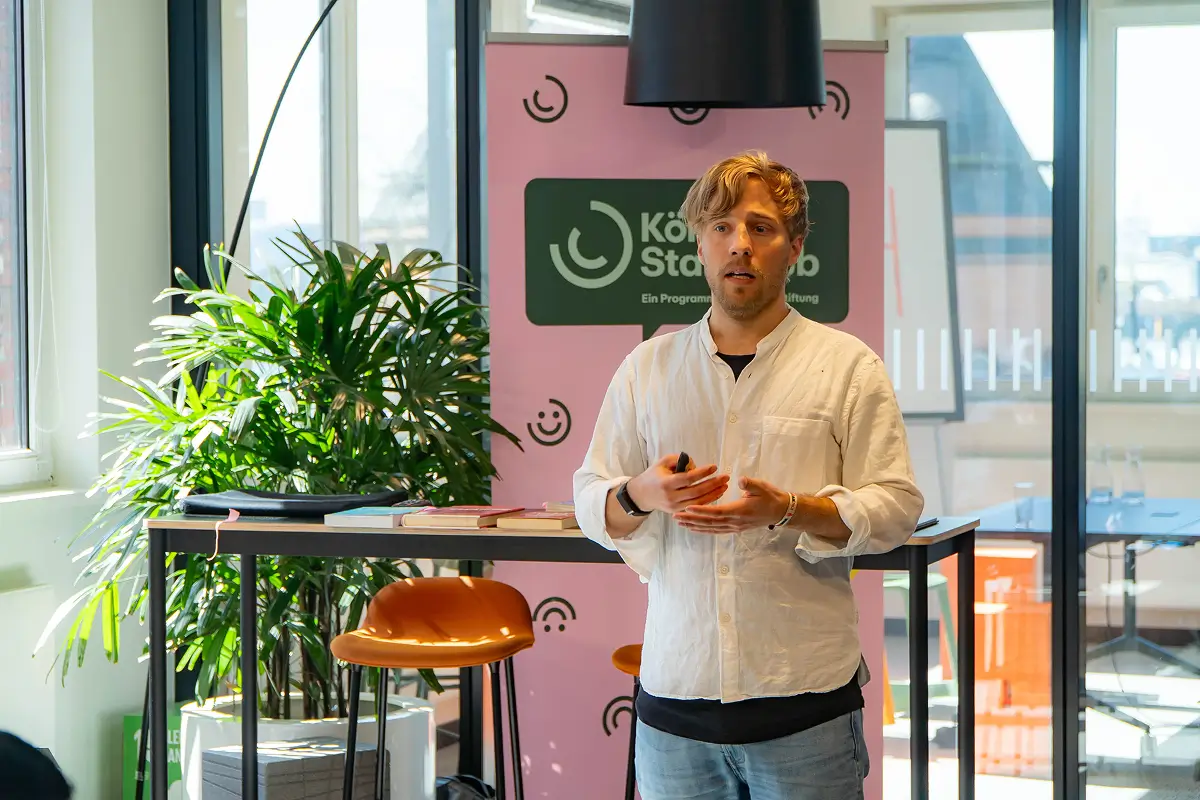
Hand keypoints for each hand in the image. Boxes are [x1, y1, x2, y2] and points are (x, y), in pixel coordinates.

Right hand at [626, 454, 729, 513]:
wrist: (642, 495)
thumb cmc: (654, 475)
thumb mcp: (663, 462)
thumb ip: (680, 460)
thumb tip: (696, 466)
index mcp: (666, 483)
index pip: (688, 478)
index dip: (703, 473)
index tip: (714, 466)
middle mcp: (671, 497)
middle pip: (697, 491)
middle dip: (713, 484)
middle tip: (725, 476)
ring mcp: (675, 507)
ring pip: (699, 502)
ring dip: (714, 494)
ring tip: (725, 485)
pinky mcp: (678, 512)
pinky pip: (696, 507)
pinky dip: (707, 500)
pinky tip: (716, 494)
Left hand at [673, 476, 790, 533]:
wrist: (780, 511)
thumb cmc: (770, 497)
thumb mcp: (761, 487)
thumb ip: (750, 484)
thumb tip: (740, 480)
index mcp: (739, 511)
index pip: (717, 512)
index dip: (702, 511)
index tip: (687, 508)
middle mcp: (735, 522)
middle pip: (709, 522)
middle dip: (692, 520)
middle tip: (676, 517)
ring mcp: (735, 527)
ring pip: (711, 528)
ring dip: (695, 526)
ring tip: (680, 523)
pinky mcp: (736, 528)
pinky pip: (716, 530)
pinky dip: (704, 530)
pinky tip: (696, 528)